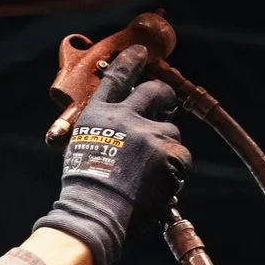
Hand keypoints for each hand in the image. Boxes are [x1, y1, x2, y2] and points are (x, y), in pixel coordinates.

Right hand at [31, 45, 191, 264]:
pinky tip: (159, 184)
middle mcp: (125, 117)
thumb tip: (120, 131)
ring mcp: (149, 135)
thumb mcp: (82, 150)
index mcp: (99, 115)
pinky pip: (182, 157)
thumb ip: (103, 133)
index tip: (140, 51)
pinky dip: (175, 170)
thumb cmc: (85, 190)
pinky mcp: (168, 153)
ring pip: (172, 130)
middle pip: (156, 91)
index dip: (130, 61)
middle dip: (165, 97)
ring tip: (151, 172)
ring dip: (167, 147)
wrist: (96, 213)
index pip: (116, 77)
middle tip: (167, 106)